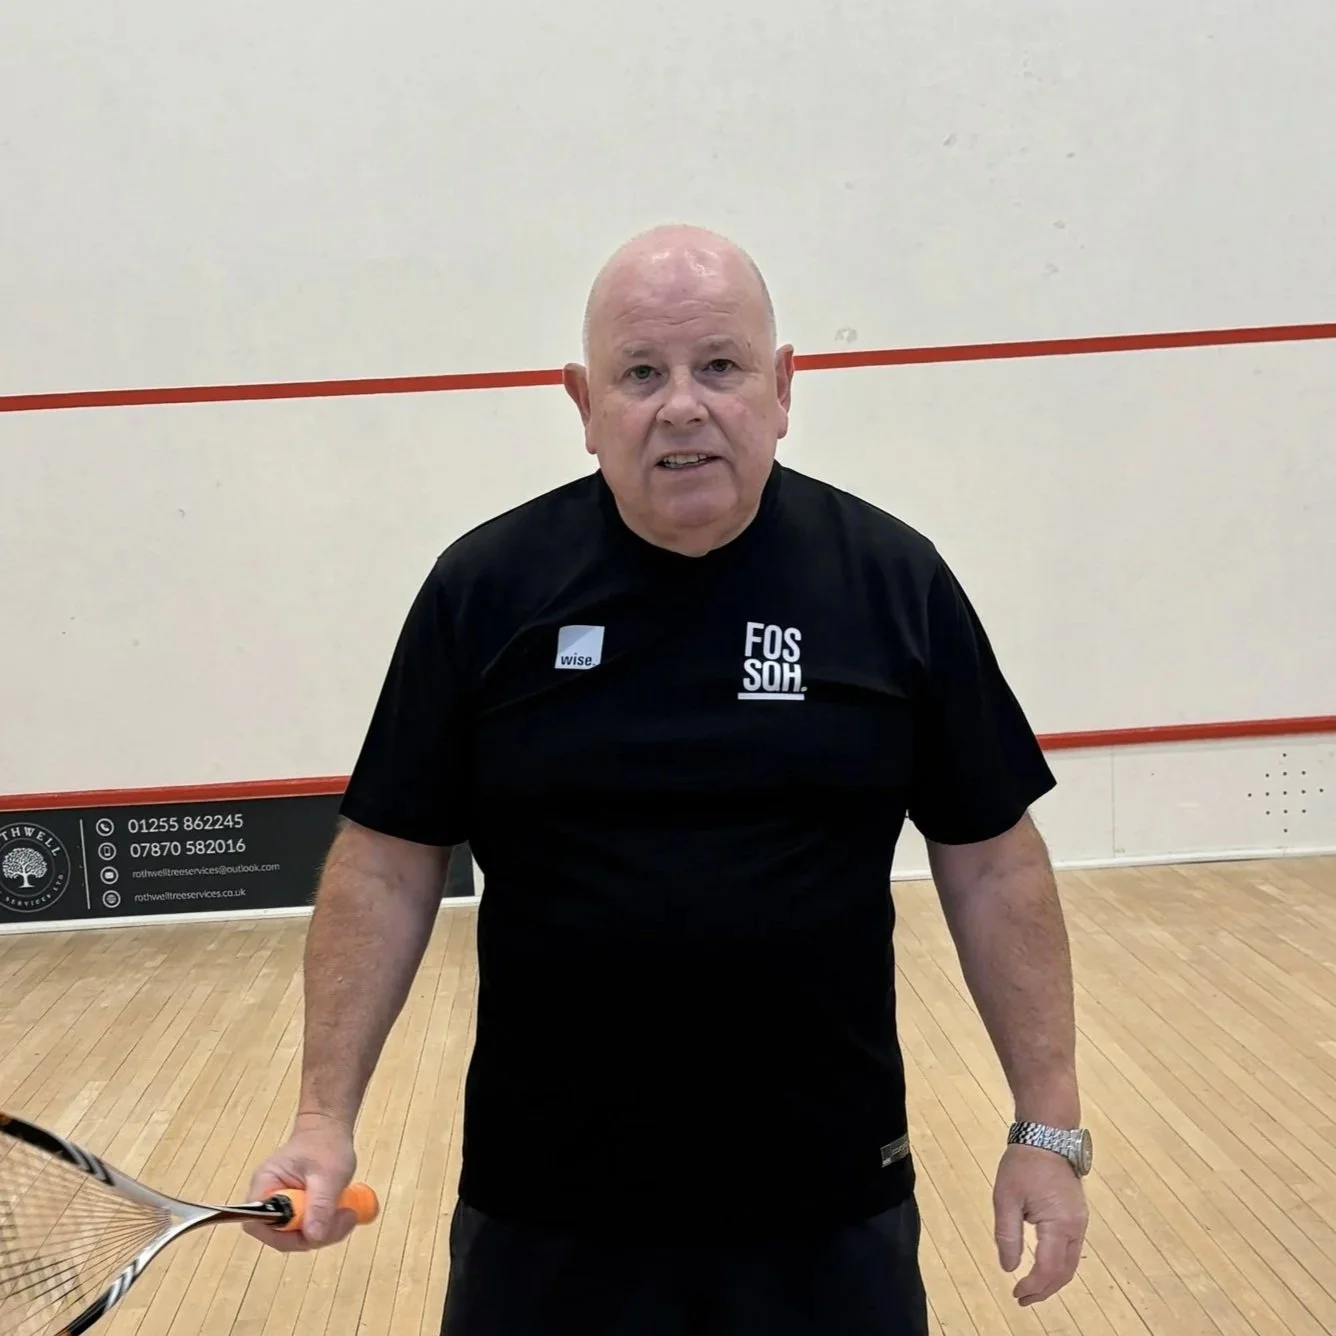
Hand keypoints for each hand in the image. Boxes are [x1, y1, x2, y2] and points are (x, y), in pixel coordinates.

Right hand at [243, 1113, 359, 1252]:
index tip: (316, 1231)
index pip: (258, 1224)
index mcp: (265, 1187)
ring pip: (297, 1235)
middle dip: (314, 1235)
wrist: (330, 1130)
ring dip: (325, 1231)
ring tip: (349, 1212)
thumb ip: (320, 1205)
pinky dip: (326, 1226)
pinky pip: (307, 1228)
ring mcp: (282, 1206)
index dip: (284, 1237)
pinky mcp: (296, 1209)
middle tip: (347, 1218)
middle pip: (280, 1236)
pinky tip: (343, 1212)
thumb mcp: (328, 1174)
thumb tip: (313, 1237)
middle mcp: (267, 1200)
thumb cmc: (325, 1145)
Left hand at [993, 1144, 1087, 1305]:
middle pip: (1064, 1272)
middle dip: (1044, 1290)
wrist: (1046, 1136)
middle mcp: (1076, 1227)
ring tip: (1031, 1288)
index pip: (1049, 1269)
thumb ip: (1007, 1235)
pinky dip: (1058, 1265)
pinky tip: (1043, 1266)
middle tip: (1022, 1298)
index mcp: (1059, 1224)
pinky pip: (1071, 1249)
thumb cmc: (1023, 1164)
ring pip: (1071, 1263)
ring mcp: (1080, 1221)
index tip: (1016, 1294)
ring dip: (1053, 1280)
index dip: (1033, 1286)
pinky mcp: (1077, 1216)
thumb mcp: (1005, 1198)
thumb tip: (1009, 1268)